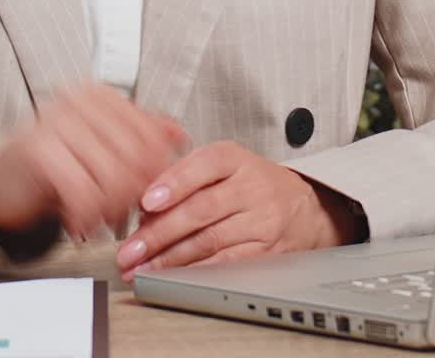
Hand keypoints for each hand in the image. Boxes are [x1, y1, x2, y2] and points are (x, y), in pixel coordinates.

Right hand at [0, 83, 186, 239]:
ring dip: (111, 209)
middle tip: (127, 215)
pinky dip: (86, 216)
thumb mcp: (101, 143)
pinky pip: (82, 191)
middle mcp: (79, 101)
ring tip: (103, 221)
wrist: (3, 177)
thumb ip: (139, 137)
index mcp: (100, 95)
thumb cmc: (57, 161)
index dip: (157, 170)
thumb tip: (181, 135)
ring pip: (113, 176)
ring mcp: (57, 121)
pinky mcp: (39, 149)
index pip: (149, 133)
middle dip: (136, 194)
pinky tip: (81, 225)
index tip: (152, 194)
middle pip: (135, 156)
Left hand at [116, 139, 357, 279]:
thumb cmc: (251, 182)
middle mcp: (250, 187)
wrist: (304, 206)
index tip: (147, 201)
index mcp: (234, 157)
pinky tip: (173, 276)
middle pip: (201, 209)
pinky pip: (225, 265)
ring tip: (141, 267)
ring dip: (170, 258)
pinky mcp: (266, 252)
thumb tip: (143, 206)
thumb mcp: (223, 162)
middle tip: (130, 248)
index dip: (174, 183)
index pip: (202, 166)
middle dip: (159, 232)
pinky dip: (195, 272)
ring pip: (210, 241)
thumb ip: (185, 174)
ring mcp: (261, 221)